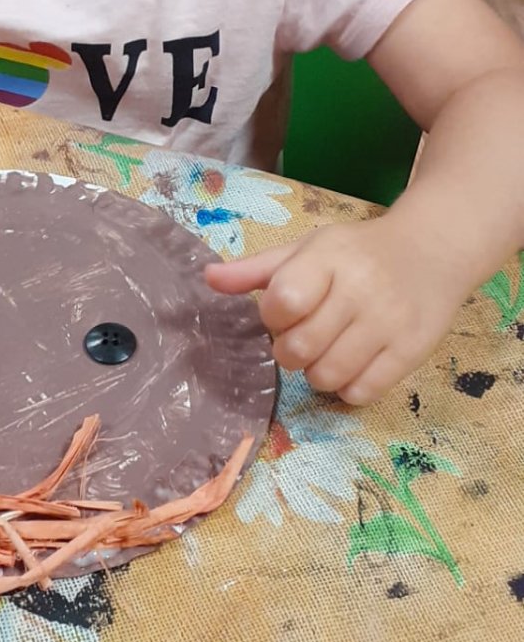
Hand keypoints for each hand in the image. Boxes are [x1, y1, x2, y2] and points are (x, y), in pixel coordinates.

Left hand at [206, 217, 461, 404]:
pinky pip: (362, 393)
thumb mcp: (308, 248)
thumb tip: (209, 279)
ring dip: (317, 372)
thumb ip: (257, 269)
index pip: (283, 301)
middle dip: (290, 351)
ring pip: (327, 377)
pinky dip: (348, 387)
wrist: (432, 252)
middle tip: (305, 336)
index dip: (273, 315)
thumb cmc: (358, 253)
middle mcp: (360, 290)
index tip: (284, 310)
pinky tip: (353, 365)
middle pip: (299, 349)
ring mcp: (388, 324)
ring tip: (328, 351)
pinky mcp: (411, 352)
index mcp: (329, 259)